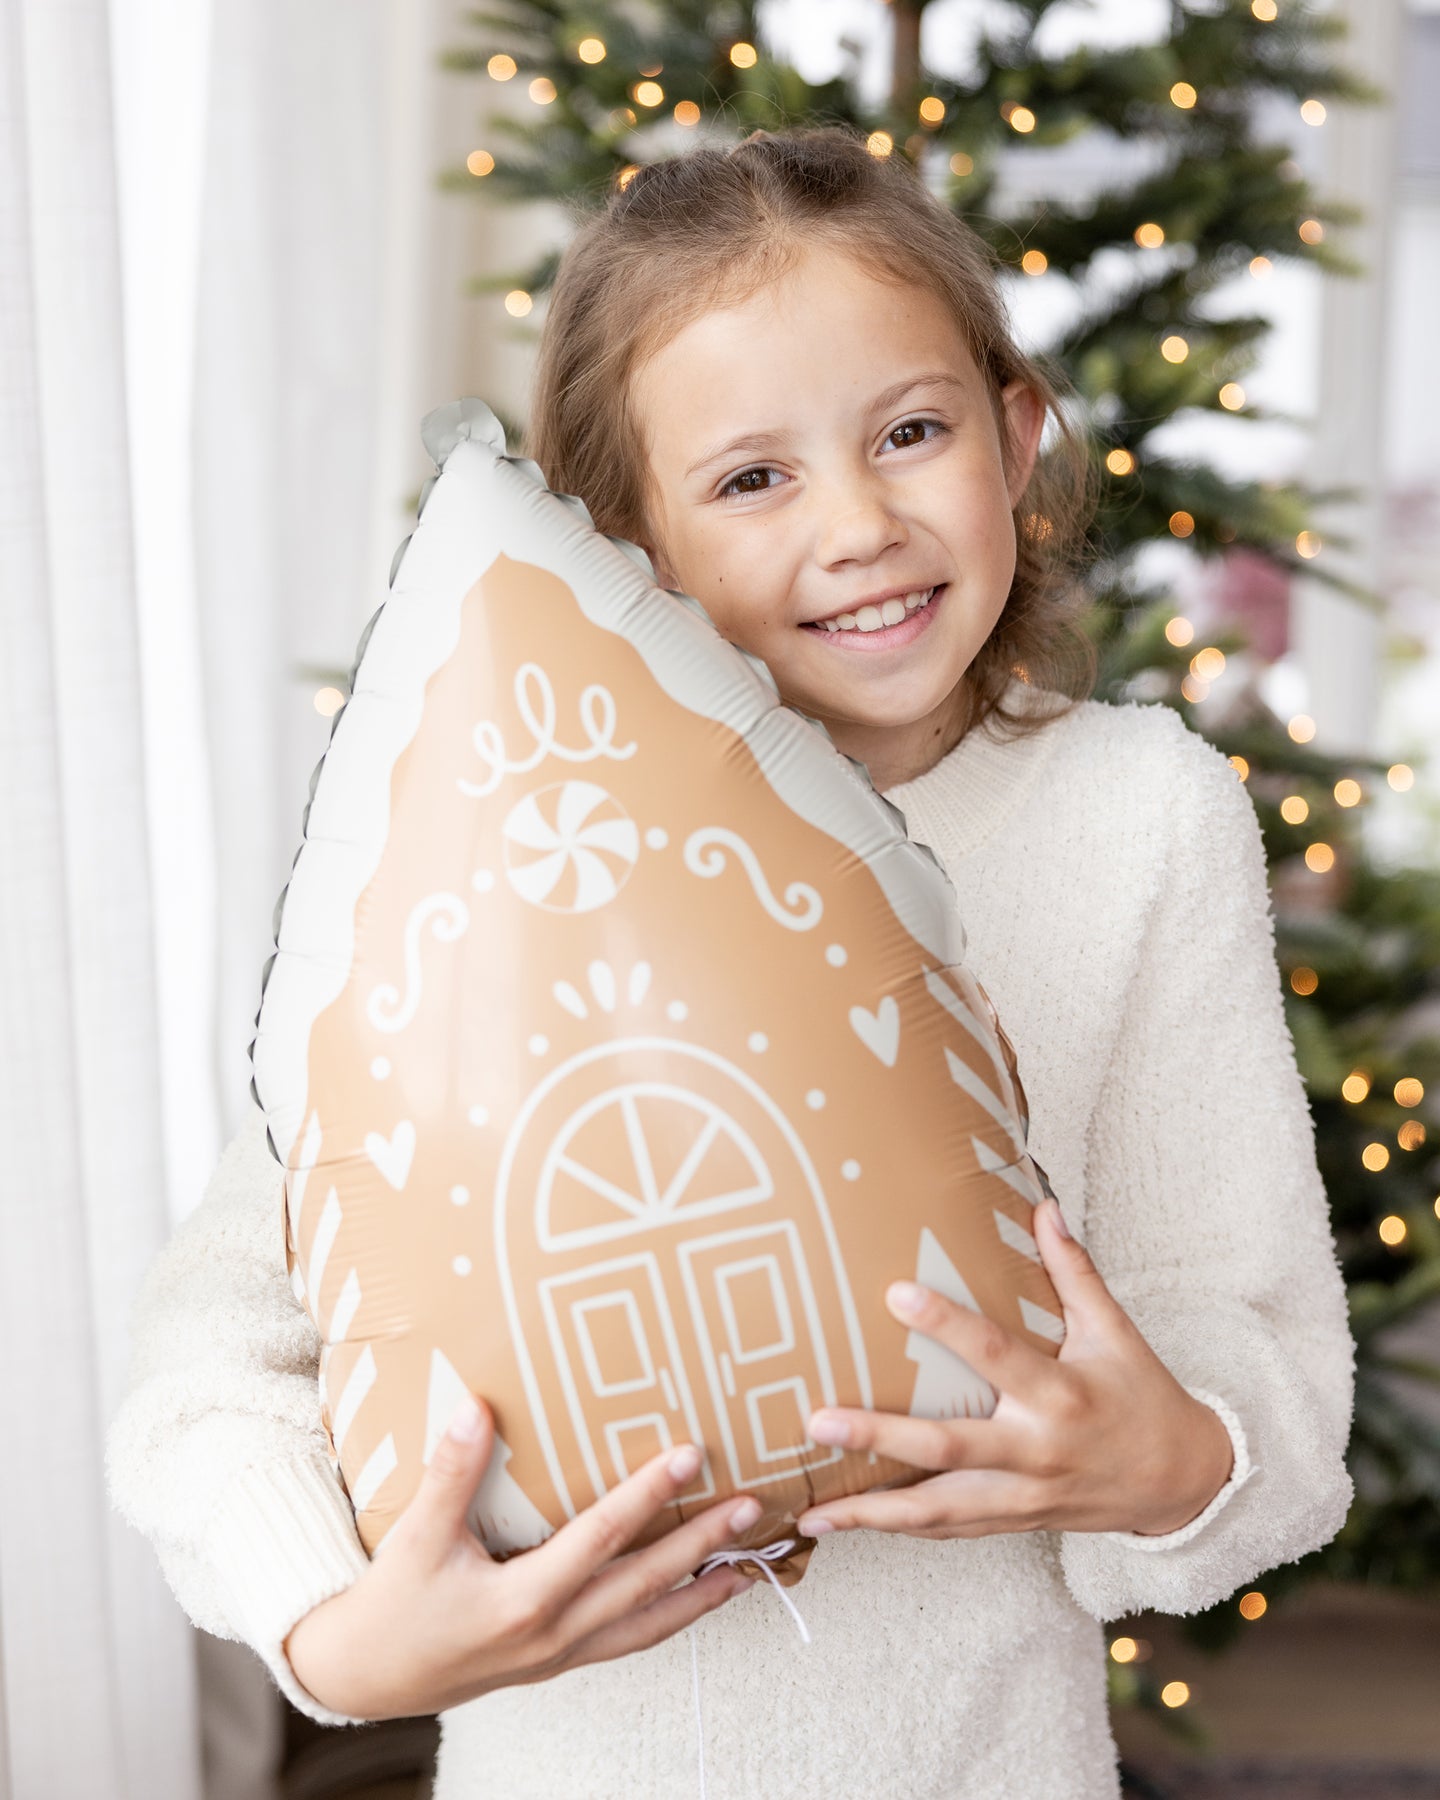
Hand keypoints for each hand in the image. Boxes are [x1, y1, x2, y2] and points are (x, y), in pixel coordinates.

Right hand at [284, 1396, 758, 1720]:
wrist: (371, 1677)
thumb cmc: (394, 1604)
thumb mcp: (413, 1536)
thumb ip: (450, 1473)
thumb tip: (477, 1406)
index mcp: (522, 1600)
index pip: (600, 1537)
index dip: (647, 1493)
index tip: (690, 1453)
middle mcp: (554, 1633)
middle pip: (644, 1583)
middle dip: (701, 1543)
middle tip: (750, 1503)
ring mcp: (562, 1654)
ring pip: (649, 1623)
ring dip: (704, 1591)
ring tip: (753, 1562)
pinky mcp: (561, 1660)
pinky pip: (631, 1639)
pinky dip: (673, 1617)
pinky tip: (701, 1596)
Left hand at [795, 1197, 1234, 1542]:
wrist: (1183, 1483)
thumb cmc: (1143, 1395)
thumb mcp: (1115, 1332)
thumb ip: (1075, 1272)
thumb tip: (1044, 1207)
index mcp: (1061, 1394)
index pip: (996, 1354)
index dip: (947, 1325)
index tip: (896, 1294)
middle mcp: (1037, 1451)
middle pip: (949, 1448)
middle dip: (880, 1435)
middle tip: (819, 1420)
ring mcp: (1024, 1496)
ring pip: (939, 1509)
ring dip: (872, 1511)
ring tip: (813, 1508)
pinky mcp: (1015, 1522)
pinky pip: (948, 1529)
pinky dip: (897, 1528)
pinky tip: (847, 1525)